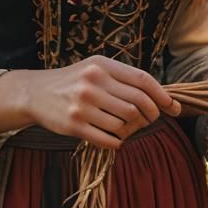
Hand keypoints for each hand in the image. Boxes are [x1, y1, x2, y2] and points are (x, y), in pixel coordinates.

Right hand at [28, 56, 180, 149]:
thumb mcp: (96, 69)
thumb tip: (161, 97)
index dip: (162, 96)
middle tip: (149, 121)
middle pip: (137, 104)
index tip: (173, 108)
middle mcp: (93, 82)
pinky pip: (108, 140)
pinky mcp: (74, 125)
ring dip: (130, 130)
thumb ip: (124, 79)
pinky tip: (113, 139)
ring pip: (124, 124)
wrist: (35, 93)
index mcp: (102, 65)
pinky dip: (117, 143)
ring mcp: (83, 104)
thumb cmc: (74, 82)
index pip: (142, 80)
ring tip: (124, 127)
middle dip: (150, 116)